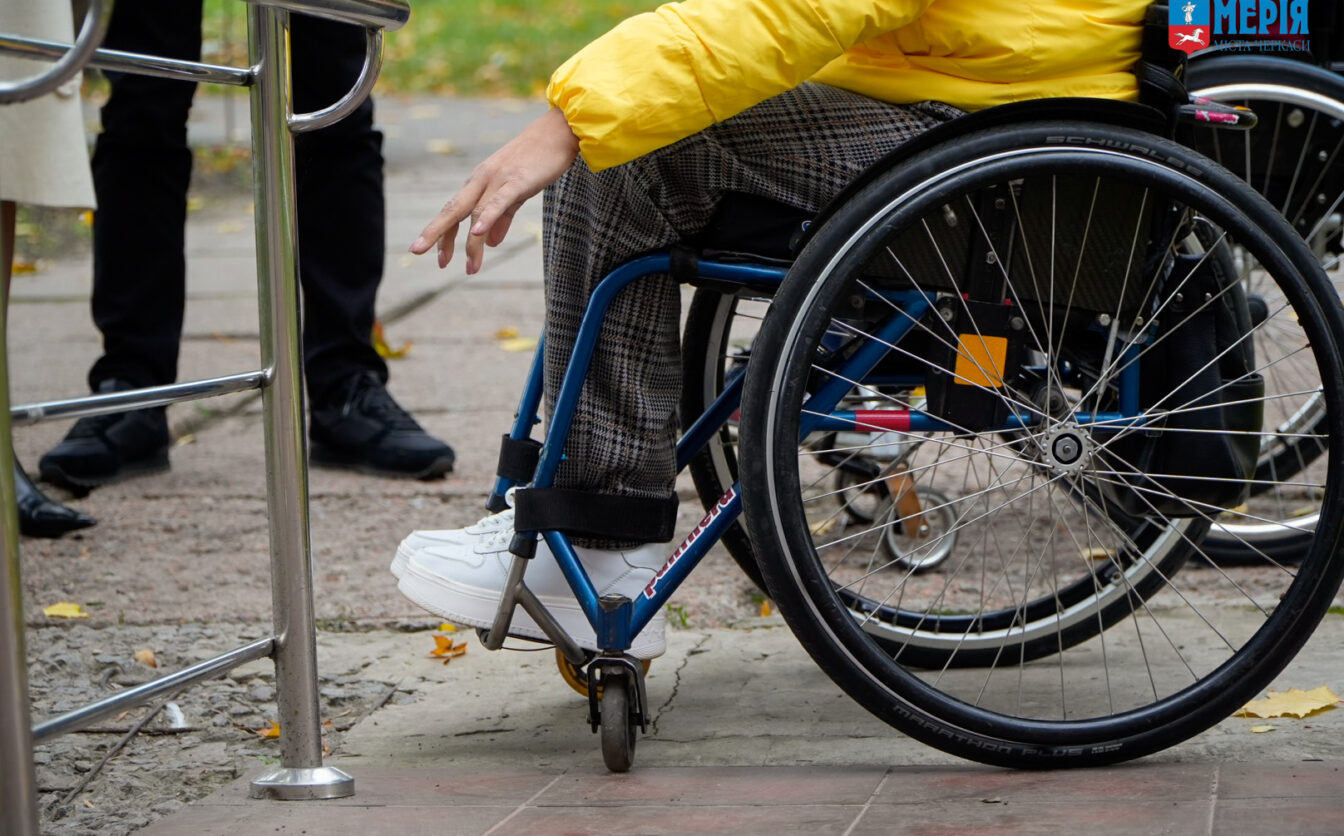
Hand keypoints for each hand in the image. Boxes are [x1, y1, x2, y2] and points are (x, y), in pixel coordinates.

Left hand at [411, 107, 579, 273]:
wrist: (559, 131)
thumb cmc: (538, 160)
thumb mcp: (516, 192)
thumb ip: (502, 218)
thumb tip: (490, 243)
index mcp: (479, 183)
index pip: (455, 212)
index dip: (444, 235)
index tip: (440, 259)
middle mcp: (481, 180)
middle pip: (453, 210)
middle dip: (434, 233)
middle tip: (416, 252)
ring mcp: (497, 179)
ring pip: (475, 212)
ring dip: (471, 243)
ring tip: (469, 269)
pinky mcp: (517, 181)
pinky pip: (498, 202)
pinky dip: (487, 218)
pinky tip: (477, 234)